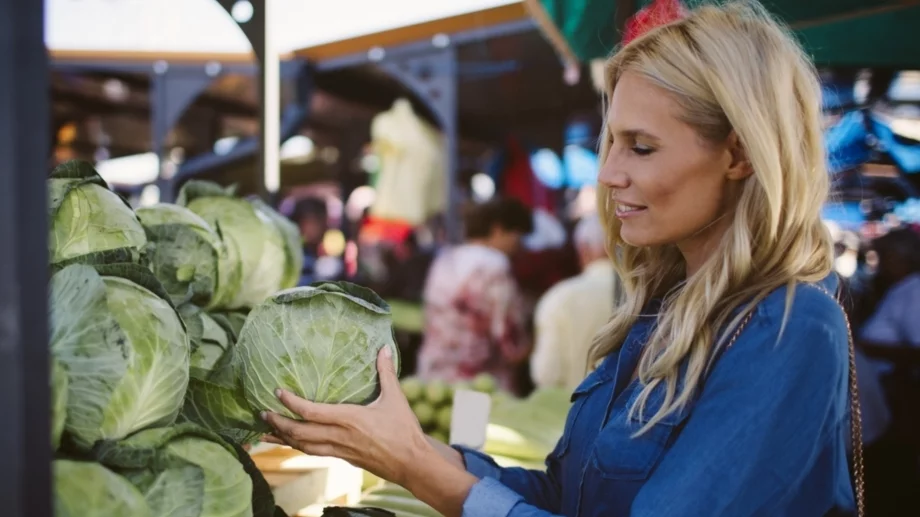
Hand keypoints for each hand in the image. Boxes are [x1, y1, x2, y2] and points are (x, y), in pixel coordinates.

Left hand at [260, 347, 430, 487]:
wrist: (411, 462)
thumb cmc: (404, 430)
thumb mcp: (395, 398)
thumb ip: (386, 373)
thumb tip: (384, 348)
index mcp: (349, 419)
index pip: (312, 412)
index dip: (292, 403)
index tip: (278, 393)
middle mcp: (340, 436)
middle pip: (300, 433)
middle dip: (279, 423)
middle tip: (262, 412)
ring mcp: (340, 450)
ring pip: (303, 446)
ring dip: (283, 438)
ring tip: (266, 431)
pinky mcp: (343, 458)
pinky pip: (314, 452)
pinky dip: (298, 447)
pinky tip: (291, 443)